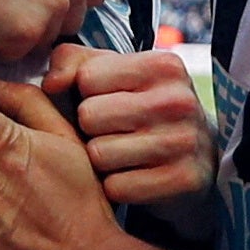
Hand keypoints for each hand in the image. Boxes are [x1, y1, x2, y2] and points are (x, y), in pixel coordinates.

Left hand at [43, 44, 213, 207]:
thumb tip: (51, 84)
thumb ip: (72, 62)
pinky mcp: (184, 180)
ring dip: (101, 160)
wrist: (199, 159)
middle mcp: (179, 100)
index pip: (86, 79)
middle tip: (114, 132)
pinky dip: (117, 186)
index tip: (109, 102)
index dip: (87, 95)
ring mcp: (184, 141)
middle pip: (89, 116)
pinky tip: (135, 176)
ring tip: (123, 154)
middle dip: (91, 129)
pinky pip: (116, 187)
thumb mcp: (114, 74)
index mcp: (163, 65)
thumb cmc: (142, 108)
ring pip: (99, 154)